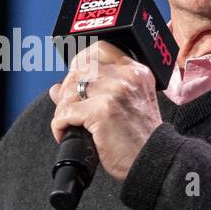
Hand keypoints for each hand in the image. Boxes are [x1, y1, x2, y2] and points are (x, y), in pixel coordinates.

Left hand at [48, 41, 161, 181]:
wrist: (153, 160)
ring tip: (68, 124)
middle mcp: (127, 76)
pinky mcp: (102, 110)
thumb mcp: (127, 106)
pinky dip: (59, 125)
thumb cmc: (141, 138)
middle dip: (67, 89)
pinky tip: (65, 134)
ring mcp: (115, 91)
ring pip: (69, 90)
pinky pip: (65, 112)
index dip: (81, 61)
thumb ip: (97, 91)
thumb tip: (57, 89)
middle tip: (68, 108)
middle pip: (80, 68)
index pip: (101, 48)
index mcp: (136, 71)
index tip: (74, 80)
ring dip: (62, 109)